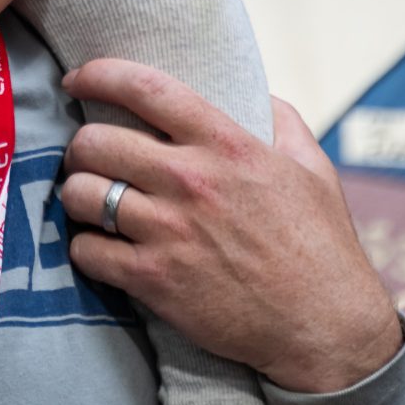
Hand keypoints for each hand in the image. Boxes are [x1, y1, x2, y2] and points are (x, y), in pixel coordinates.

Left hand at [59, 60, 402, 394]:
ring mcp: (169, 232)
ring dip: (77, 194)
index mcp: (225, 145)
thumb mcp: (313, 168)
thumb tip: (255, 92)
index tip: (77, 78)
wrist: (327, 330)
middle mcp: (190, 181)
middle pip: (95, 141)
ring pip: (81, 193)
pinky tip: (100, 248)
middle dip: (81, 145)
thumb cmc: (322, 246)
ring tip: (89, 200)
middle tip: (88, 157)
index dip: (98, 74)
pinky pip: (88, 251)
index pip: (144, 87)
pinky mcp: (156, 281)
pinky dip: (85, 248)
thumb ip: (282, 119)